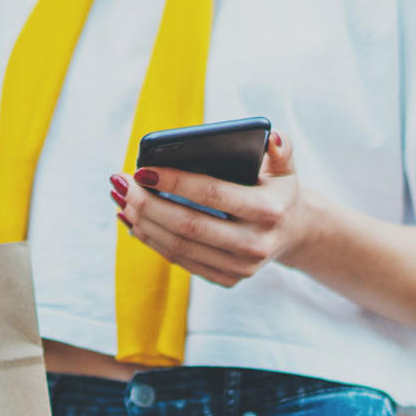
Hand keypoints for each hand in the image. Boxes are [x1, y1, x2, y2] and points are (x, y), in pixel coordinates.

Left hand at [110, 131, 312, 286]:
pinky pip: (179, 260)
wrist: (294, 231)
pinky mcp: (226, 279)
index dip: (174, 182)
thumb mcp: (285, 166)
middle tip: (120, 183)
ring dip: (142, 223)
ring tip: (120, 200)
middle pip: (187, 225)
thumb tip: (269, 137)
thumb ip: (281, 148)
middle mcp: (255, 244)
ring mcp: (240, 267)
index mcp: (268, 210)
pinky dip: (150, 240)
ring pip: (178, 246)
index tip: (141, 170)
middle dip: (147, 204)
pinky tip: (131, 221)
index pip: (212, 194)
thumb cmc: (277, 189)